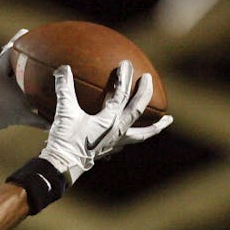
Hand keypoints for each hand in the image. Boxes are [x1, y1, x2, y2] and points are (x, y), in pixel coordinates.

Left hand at [0, 25, 47, 148]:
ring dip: (46, 91)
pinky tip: (55, 119)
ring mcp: (12, 101)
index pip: (10, 54)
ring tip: (63, 85)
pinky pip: (33, 119)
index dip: (18, 43)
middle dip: (37, 65)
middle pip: (26, 72)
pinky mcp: (14, 117)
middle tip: (53, 53)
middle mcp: (6, 86)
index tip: (28, 31)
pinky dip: (43, 120)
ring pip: (34, 94)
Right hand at [39, 60, 172, 184]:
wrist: (63, 166)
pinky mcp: (109, 151)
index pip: (121, 94)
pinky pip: (128, 143)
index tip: (126, 64)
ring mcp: (115, 143)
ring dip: (155, 126)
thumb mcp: (64, 112)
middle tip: (148, 79)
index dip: (124, 77)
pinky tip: (132, 135)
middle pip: (138, 110)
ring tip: (167, 120)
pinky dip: (134, 137)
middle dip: (144, 93)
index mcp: (109, 120)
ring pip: (142, 134)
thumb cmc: (65, 140)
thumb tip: (62, 68)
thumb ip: (65, 89)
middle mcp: (117, 131)